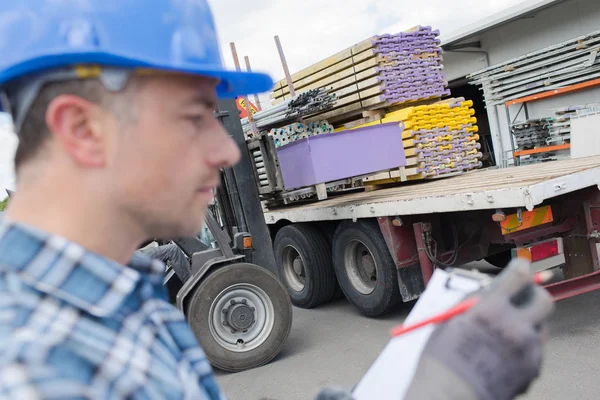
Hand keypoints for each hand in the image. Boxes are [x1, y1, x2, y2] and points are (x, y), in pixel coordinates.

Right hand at [404, 258, 554, 399]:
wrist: (450, 395)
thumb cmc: (443, 355)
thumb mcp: (452, 317)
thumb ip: (476, 299)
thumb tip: (494, 285)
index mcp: (491, 310)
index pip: (519, 277)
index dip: (520, 268)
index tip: (519, 267)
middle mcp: (515, 328)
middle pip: (543, 300)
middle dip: (534, 295)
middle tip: (523, 297)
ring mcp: (527, 350)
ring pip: (540, 326)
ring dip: (526, 323)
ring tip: (503, 333)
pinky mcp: (532, 368)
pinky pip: (534, 349)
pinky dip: (522, 347)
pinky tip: (502, 353)